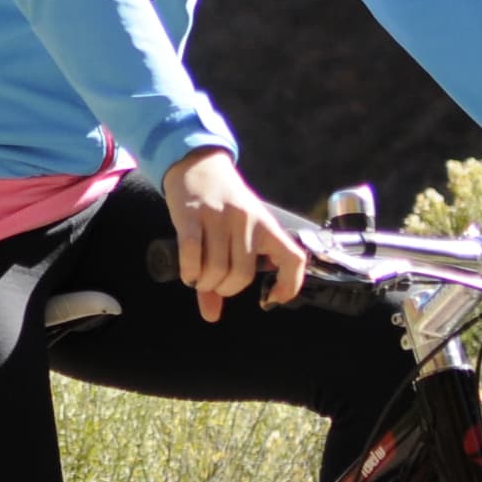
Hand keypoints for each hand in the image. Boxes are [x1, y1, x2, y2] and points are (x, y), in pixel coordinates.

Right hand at [162, 145, 305, 322]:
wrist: (199, 166)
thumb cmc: (224, 205)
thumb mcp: (236, 231)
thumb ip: (228, 272)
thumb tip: (211, 315)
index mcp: (267, 226)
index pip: (293, 258)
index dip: (289, 284)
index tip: (272, 298)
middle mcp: (247, 222)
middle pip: (242, 274)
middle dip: (225, 289)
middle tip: (215, 285)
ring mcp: (219, 217)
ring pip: (216, 268)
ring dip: (205, 283)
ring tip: (200, 280)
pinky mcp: (191, 215)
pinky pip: (191, 253)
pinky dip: (189, 272)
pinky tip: (188, 274)